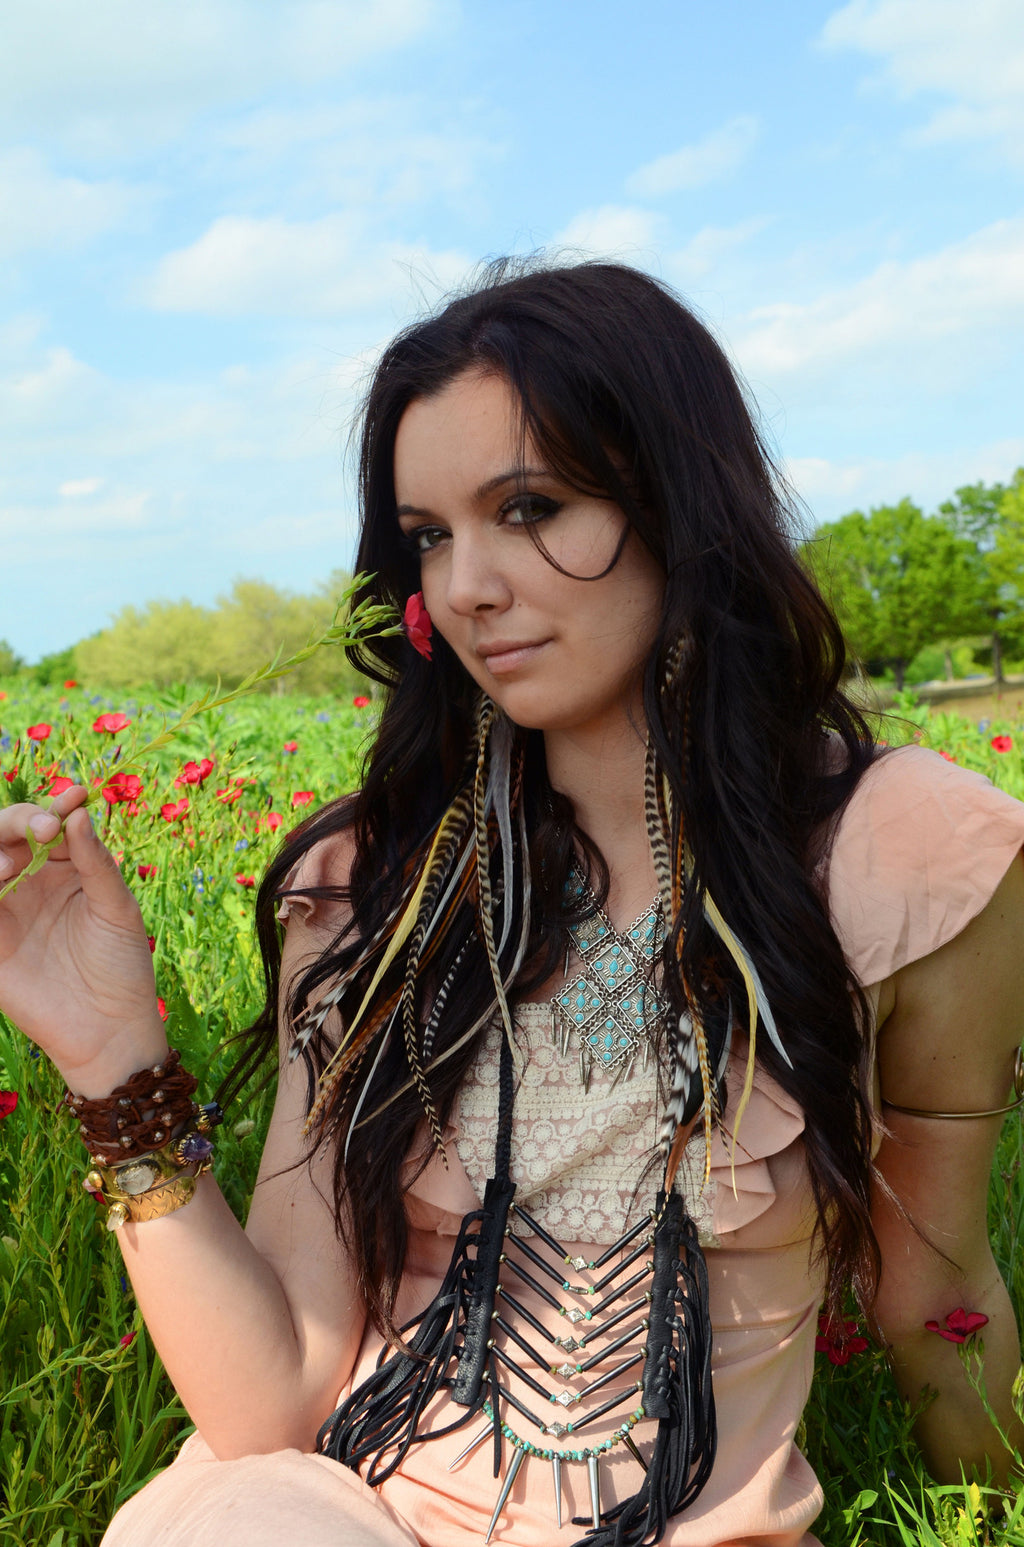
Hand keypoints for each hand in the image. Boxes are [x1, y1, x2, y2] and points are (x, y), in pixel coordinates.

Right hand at [0, 784, 168, 1095]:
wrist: (107, 1028)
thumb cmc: (122, 965)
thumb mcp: (117, 908)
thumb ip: (97, 862)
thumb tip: (78, 812)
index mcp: (67, 867)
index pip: (51, 824)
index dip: (56, 807)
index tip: (76, 795)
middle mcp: (31, 881)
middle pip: (8, 835)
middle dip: (18, 822)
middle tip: (41, 831)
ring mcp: (5, 908)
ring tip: (6, 865)